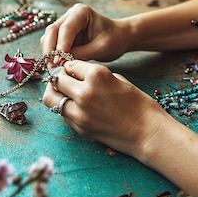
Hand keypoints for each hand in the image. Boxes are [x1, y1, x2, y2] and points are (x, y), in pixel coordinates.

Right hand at [40, 3, 130, 61]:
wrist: (119, 37)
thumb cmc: (114, 39)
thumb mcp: (101, 48)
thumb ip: (82, 54)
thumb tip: (61, 63)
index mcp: (81, 12)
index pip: (65, 29)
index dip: (60, 47)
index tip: (58, 62)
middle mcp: (70, 15)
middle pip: (51, 32)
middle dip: (50, 51)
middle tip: (52, 68)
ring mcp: (65, 23)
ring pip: (48, 38)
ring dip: (49, 54)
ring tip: (53, 69)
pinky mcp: (63, 34)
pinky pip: (52, 44)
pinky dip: (52, 55)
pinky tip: (56, 66)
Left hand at [42, 59, 171, 158]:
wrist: (147, 131)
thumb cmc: (137, 103)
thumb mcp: (116, 78)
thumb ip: (93, 75)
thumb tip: (74, 75)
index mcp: (97, 74)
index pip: (70, 64)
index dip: (71, 66)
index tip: (73, 69)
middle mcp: (84, 92)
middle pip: (56, 79)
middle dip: (59, 77)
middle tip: (65, 79)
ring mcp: (79, 112)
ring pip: (50, 98)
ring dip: (55, 93)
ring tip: (64, 93)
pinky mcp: (79, 127)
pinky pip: (62, 113)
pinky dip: (64, 108)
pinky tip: (75, 106)